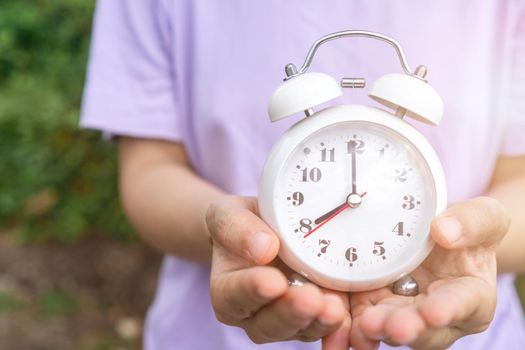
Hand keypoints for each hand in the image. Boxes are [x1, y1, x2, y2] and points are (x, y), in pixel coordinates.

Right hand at [206, 196, 351, 348]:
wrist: (267, 230)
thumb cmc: (243, 222)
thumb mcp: (228, 213)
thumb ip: (235, 227)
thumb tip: (263, 248)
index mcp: (227, 290)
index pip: (234, 295)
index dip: (253, 290)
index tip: (273, 281)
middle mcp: (254, 313)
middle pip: (269, 324)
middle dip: (292, 312)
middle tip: (310, 299)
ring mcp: (286, 320)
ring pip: (301, 330)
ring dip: (318, 321)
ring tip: (334, 307)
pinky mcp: (314, 319)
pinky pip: (326, 328)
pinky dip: (339, 325)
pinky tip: (348, 314)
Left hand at [349, 197, 509, 349]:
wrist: (434, 231)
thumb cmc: (465, 227)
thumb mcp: (483, 216)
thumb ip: (473, 221)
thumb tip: (444, 230)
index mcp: (471, 295)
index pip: (463, 304)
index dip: (449, 309)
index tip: (435, 311)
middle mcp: (436, 311)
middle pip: (423, 328)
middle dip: (407, 328)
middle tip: (395, 327)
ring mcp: (401, 310)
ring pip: (388, 326)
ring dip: (376, 329)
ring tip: (366, 326)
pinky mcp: (372, 304)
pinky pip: (358, 316)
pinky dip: (349, 322)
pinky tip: (338, 323)